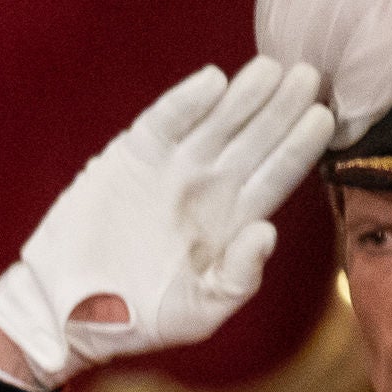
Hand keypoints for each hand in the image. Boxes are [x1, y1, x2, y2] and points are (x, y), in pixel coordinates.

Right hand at [0, 58, 332, 387]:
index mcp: (234, 219)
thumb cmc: (137, 320)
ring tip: (269, 71)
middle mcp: (210, 186)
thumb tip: (266, 232)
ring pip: (218, 121)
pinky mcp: (132, 155)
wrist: (67, 311)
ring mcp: (172, 167)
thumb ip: (238, 279)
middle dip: (282, 107)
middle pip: (256, 138)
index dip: (300, 146)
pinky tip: (212, 84)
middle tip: (308, 76)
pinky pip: (166, 121)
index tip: (323, 118)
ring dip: (244, 96)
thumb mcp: (198, 313)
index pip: (278, 174)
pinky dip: (187, 102)